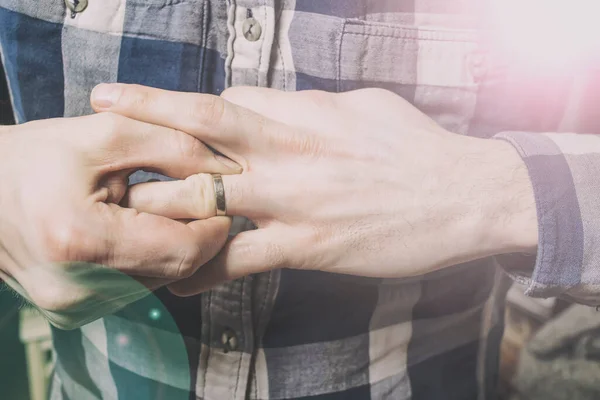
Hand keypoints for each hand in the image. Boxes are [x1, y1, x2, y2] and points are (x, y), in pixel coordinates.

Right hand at [0, 112, 238, 325]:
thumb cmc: (34, 158)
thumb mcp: (105, 135)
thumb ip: (173, 146)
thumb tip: (228, 169)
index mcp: (81, 240)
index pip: (183, 250)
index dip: (214, 227)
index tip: (222, 200)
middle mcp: (77, 289)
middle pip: (176, 270)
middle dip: (196, 234)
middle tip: (199, 200)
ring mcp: (74, 307)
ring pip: (160, 280)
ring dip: (172, 246)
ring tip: (156, 210)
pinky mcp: (74, 312)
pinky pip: (135, 286)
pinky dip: (147, 258)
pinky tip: (134, 230)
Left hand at [92, 84, 537, 295]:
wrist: (466, 196)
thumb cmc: (418, 147)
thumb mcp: (364, 106)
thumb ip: (313, 106)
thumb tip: (280, 104)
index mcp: (305, 113)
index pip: (230, 101)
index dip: (196, 109)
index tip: (166, 115)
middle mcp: (290, 151)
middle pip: (202, 125)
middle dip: (145, 116)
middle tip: (99, 112)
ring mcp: (294, 200)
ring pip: (207, 196)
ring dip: (159, 201)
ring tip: (120, 207)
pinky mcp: (308, 247)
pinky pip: (239, 260)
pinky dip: (202, 271)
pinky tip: (176, 280)